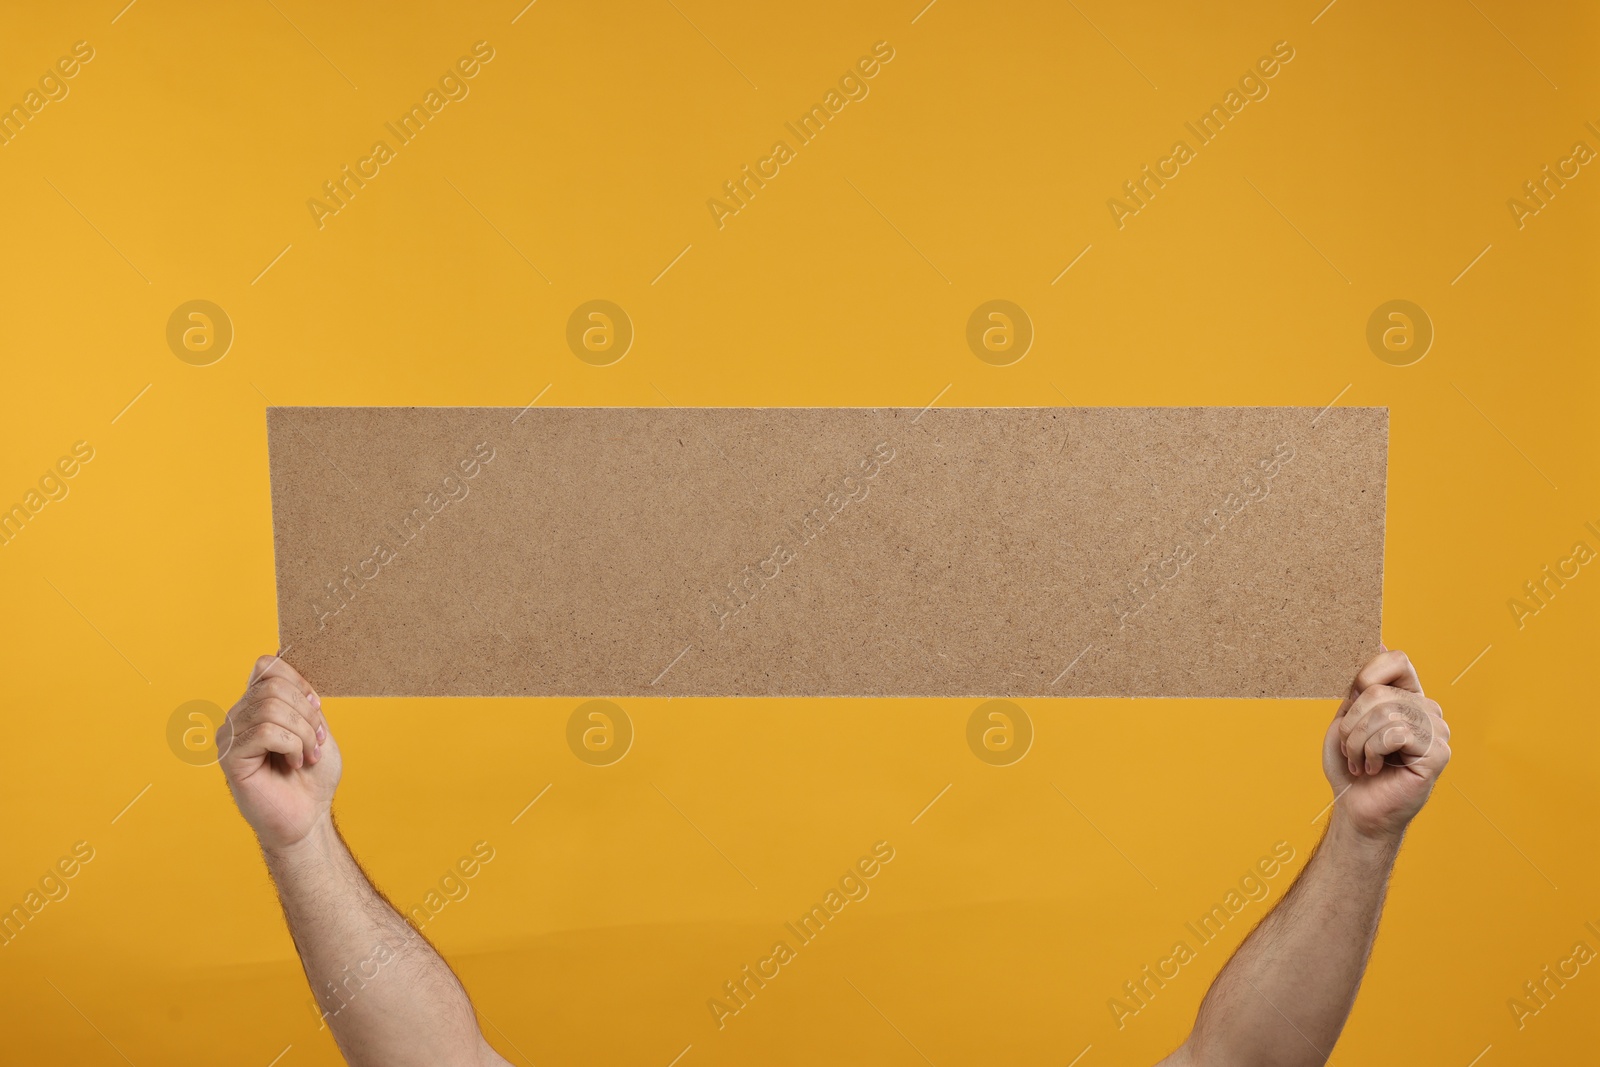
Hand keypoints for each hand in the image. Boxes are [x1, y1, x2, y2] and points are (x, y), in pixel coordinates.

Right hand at [218, 654, 339, 852]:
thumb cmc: (312, 776)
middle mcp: (237, 717)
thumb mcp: (314, 726)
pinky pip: (265, 732)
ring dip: (302, 732)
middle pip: (272, 686)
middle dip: (306, 712)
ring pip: (270, 708)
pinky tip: (294, 763)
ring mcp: (230, 737)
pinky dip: (291, 746)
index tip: (316, 709)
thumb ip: (298, 698)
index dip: (298, 681)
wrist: (309, 817)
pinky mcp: (230, 758)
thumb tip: (283, 662)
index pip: (267, 666)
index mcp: (255, 706)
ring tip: (306, 754)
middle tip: (315, 740)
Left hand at [1322, 649, 1450, 839]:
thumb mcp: (1347, 718)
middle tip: (1351, 749)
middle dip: (1351, 722)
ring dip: (1358, 741)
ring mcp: (1437, 731)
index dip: (1368, 674)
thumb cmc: (1350, 767)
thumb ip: (1362, 686)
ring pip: (1384, 711)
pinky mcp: (1438, 753)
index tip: (1352, 700)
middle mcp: (1427, 710)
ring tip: (1361, 761)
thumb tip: (1381, 641)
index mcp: (1408, 698)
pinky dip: (1371, 751)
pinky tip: (1375, 769)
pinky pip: (1395, 733)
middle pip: (1379, 690)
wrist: (1355, 808)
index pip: (1397, 660)